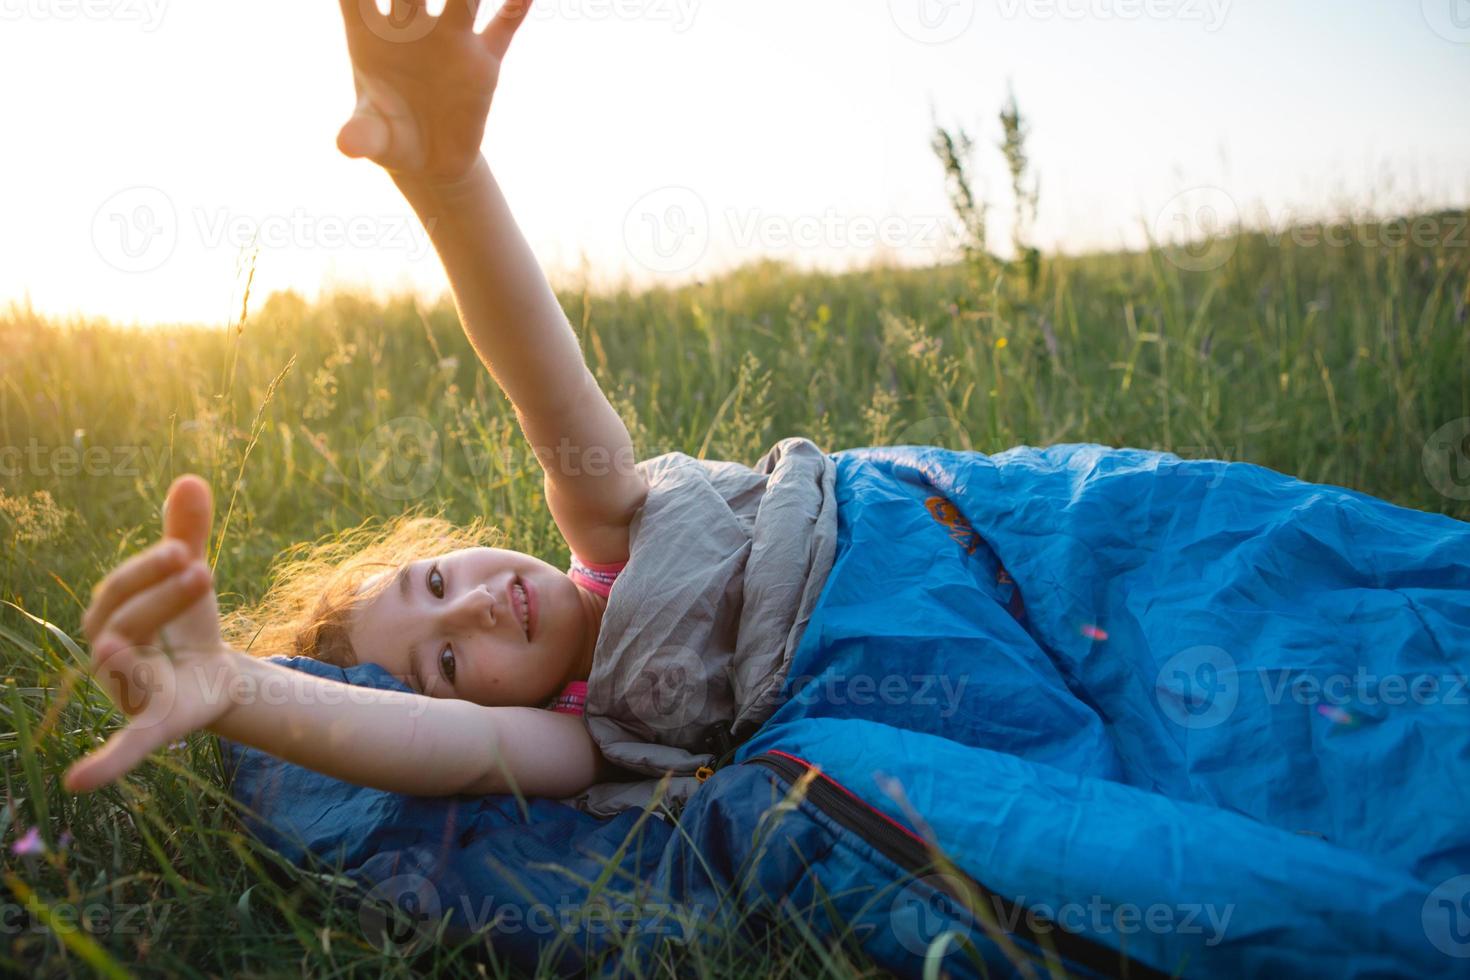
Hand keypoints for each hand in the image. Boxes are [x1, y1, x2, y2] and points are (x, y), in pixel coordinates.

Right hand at [65, 475, 237, 792]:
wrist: (213, 675)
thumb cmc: (186, 623)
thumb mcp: (190, 576)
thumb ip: (188, 531)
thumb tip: (190, 478)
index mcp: (112, 613)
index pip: (122, 587)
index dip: (149, 567)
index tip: (187, 547)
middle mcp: (108, 651)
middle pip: (125, 622)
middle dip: (160, 598)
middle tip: (201, 568)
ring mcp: (125, 690)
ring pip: (123, 670)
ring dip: (134, 656)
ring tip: (132, 645)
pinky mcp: (151, 725)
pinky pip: (122, 748)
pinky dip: (104, 765)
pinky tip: (79, 783)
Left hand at [334, 0, 533, 183]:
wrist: (429, 160)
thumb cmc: (389, 138)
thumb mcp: (373, 139)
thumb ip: (361, 136)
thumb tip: (346, 145)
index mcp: (371, 35)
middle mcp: (411, 28)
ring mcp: (449, 40)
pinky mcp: (482, 62)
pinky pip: (503, 28)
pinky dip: (515, 9)